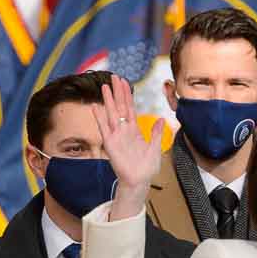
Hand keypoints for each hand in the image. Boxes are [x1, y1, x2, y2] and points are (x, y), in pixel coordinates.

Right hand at [92, 75, 163, 216]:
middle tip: (113, 77)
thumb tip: (161, 119)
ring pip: (112, 113)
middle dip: (117, 91)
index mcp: (134, 129)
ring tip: (103, 87)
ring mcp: (116, 135)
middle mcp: (124, 130)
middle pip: (120, 106)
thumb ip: (156, 133)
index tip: (124, 81)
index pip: (130, 107)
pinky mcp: (110, 144)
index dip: (127, 94)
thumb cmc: (146, 167)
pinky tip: (95, 107)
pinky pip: (104, 128)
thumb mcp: (155, 147)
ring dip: (108, 100)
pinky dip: (99, 117)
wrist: (139, 181)